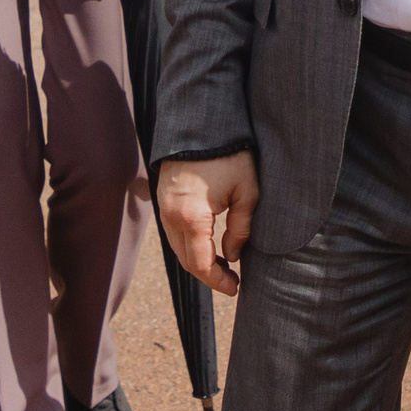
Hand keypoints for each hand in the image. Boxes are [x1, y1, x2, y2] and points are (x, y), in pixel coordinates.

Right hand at [158, 153, 257, 297]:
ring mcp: (163, 206)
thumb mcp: (247, 192)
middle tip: (232, 280)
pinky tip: (208, 243)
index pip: (200, 264)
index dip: (217, 281)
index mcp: (192, 217)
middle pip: (186, 260)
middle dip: (208, 275)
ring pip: (177, 247)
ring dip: (198, 260)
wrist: (200, 123)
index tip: (235, 287)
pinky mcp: (163, 197)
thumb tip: (232, 255)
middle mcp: (171, 216)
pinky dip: (189, 244)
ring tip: (223, 264)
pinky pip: (173, 232)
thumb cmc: (229, 155)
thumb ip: (241, 229)